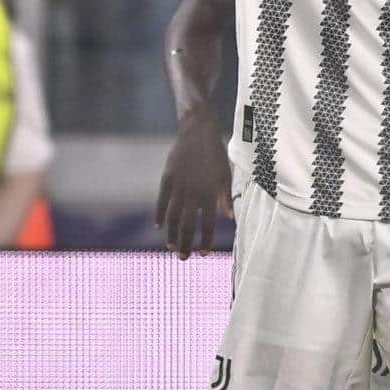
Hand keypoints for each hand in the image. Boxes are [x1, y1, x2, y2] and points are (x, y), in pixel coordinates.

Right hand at [154, 100, 231, 258]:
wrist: (197, 131)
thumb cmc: (214, 154)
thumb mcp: (225, 175)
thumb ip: (225, 197)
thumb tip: (229, 218)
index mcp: (210, 193)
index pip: (207, 224)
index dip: (206, 240)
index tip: (204, 253)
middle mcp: (193, 192)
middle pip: (188, 225)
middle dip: (186, 244)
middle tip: (184, 259)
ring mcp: (178, 186)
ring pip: (173, 217)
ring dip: (172, 235)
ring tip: (172, 248)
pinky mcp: (166, 179)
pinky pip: (161, 202)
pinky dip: (159, 216)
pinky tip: (159, 227)